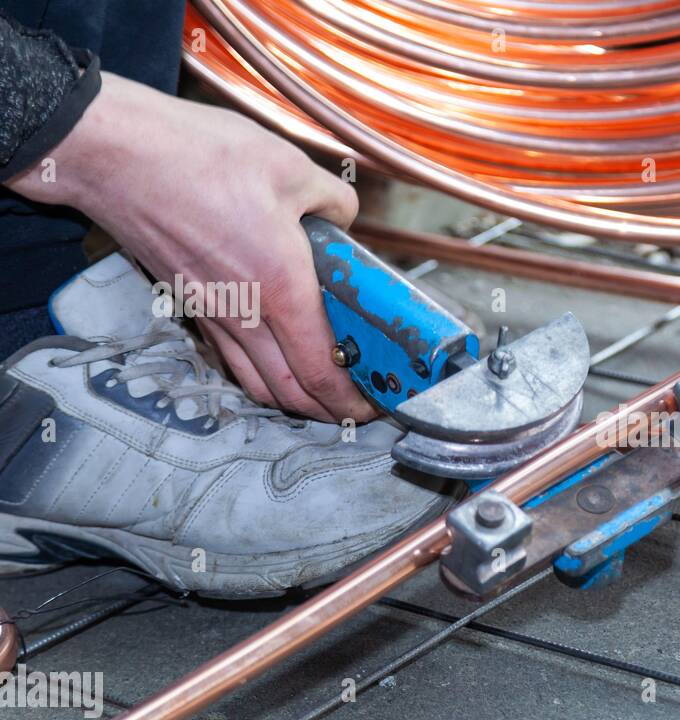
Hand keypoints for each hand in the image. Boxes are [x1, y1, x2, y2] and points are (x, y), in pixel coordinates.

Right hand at [7, 72, 371, 422]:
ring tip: (318, 392)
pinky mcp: (188, 302)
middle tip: (354, 408)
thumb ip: (332, 201)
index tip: (373, 405)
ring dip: (291, 397)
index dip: (351, 399)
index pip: (321, 370)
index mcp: (281, 288)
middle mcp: (245, 313)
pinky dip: (256, 371)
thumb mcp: (289, 166)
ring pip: (255, 380)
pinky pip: (229, 355)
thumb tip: (345, 219)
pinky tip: (271, 356)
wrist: (113, 154)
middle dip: (327, 411)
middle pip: (290, 392)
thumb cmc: (196, 156)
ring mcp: (211, 313)